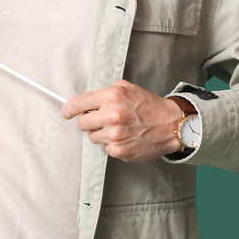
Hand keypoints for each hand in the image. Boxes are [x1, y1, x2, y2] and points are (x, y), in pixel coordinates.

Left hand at [62, 79, 183, 162]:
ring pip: (92, 136)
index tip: (67, 112)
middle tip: (103, 119)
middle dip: (90, 121)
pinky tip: (126, 137)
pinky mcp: (118, 150)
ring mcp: (114, 135)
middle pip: (81, 123)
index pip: (77, 104)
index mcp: (112, 96)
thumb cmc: (149, 106)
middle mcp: (112, 115)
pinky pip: (105, 147)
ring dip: (102, 133)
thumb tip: (84, 102)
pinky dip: (112, 143)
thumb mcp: (126, 88)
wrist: (171, 125)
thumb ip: (104, 93)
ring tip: (119, 127)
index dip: (69, 109)